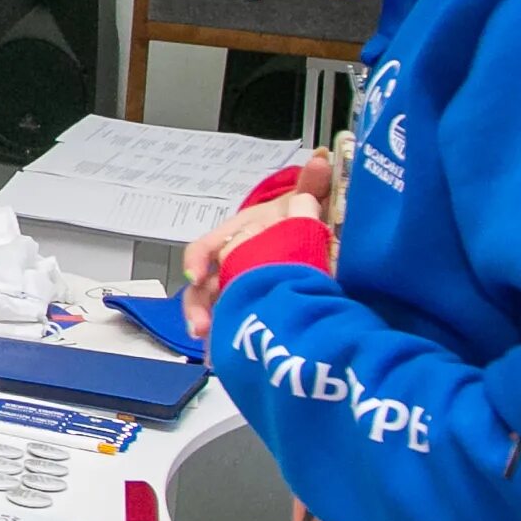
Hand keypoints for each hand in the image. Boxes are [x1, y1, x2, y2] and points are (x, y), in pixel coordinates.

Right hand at [179, 151, 332, 339]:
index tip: (198, 275)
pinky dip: (227, 342)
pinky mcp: (247, 306)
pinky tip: (228, 360)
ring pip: (211, 309)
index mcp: (235, 237)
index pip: (205, 247)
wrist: (305, 235)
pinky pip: (231, 324)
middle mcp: (228, 264)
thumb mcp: (303, 201)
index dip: (198, 260)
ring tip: (213, 351)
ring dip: (209, 327)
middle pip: (201, 287)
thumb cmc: (295, 219)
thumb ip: (311, 186)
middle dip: (198, 308)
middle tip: (202, 328)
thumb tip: (322, 161)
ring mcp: (235, 287)